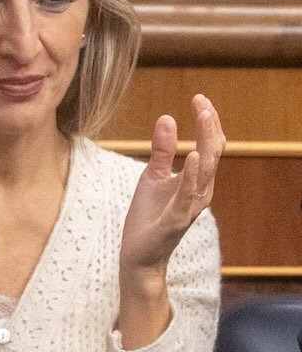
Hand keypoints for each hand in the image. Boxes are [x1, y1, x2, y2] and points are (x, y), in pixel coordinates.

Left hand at [119, 95, 223, 277]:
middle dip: (210, 126)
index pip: (210, 146)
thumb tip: (168, 117)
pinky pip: (187, 194)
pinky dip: (191, 174)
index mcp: (197, 180)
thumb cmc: (148, 216)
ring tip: (203, 117)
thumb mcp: (152, 176)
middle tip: (202, 102)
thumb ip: (161, 150)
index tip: (199, 97)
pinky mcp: (176, 219)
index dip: (208, 122)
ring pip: (205, 170)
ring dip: (205, 142)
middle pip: (213, 153)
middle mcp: (201, 192)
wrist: (138, 254)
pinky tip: (191, 155)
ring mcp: (190, 206)